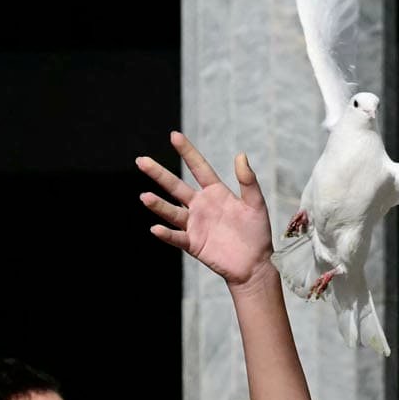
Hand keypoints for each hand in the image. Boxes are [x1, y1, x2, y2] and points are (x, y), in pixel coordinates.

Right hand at [137, 132, 274, 287]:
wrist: (255, 264)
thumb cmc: (257, 233)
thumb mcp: (256, 204)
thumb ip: (248, 182)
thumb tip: (240, 155)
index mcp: (216, 192)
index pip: (199, 167)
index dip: (187, 152)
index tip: (174, 135)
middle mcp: (201, 206)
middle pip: (176, 186)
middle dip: (159, 173)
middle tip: (141, 161)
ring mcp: (195, 225)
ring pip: (172, 211)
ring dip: (158, 205)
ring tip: (144, 196)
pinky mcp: (193, 244)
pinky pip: (177, 237)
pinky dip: (166, 234)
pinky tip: (156, 228)